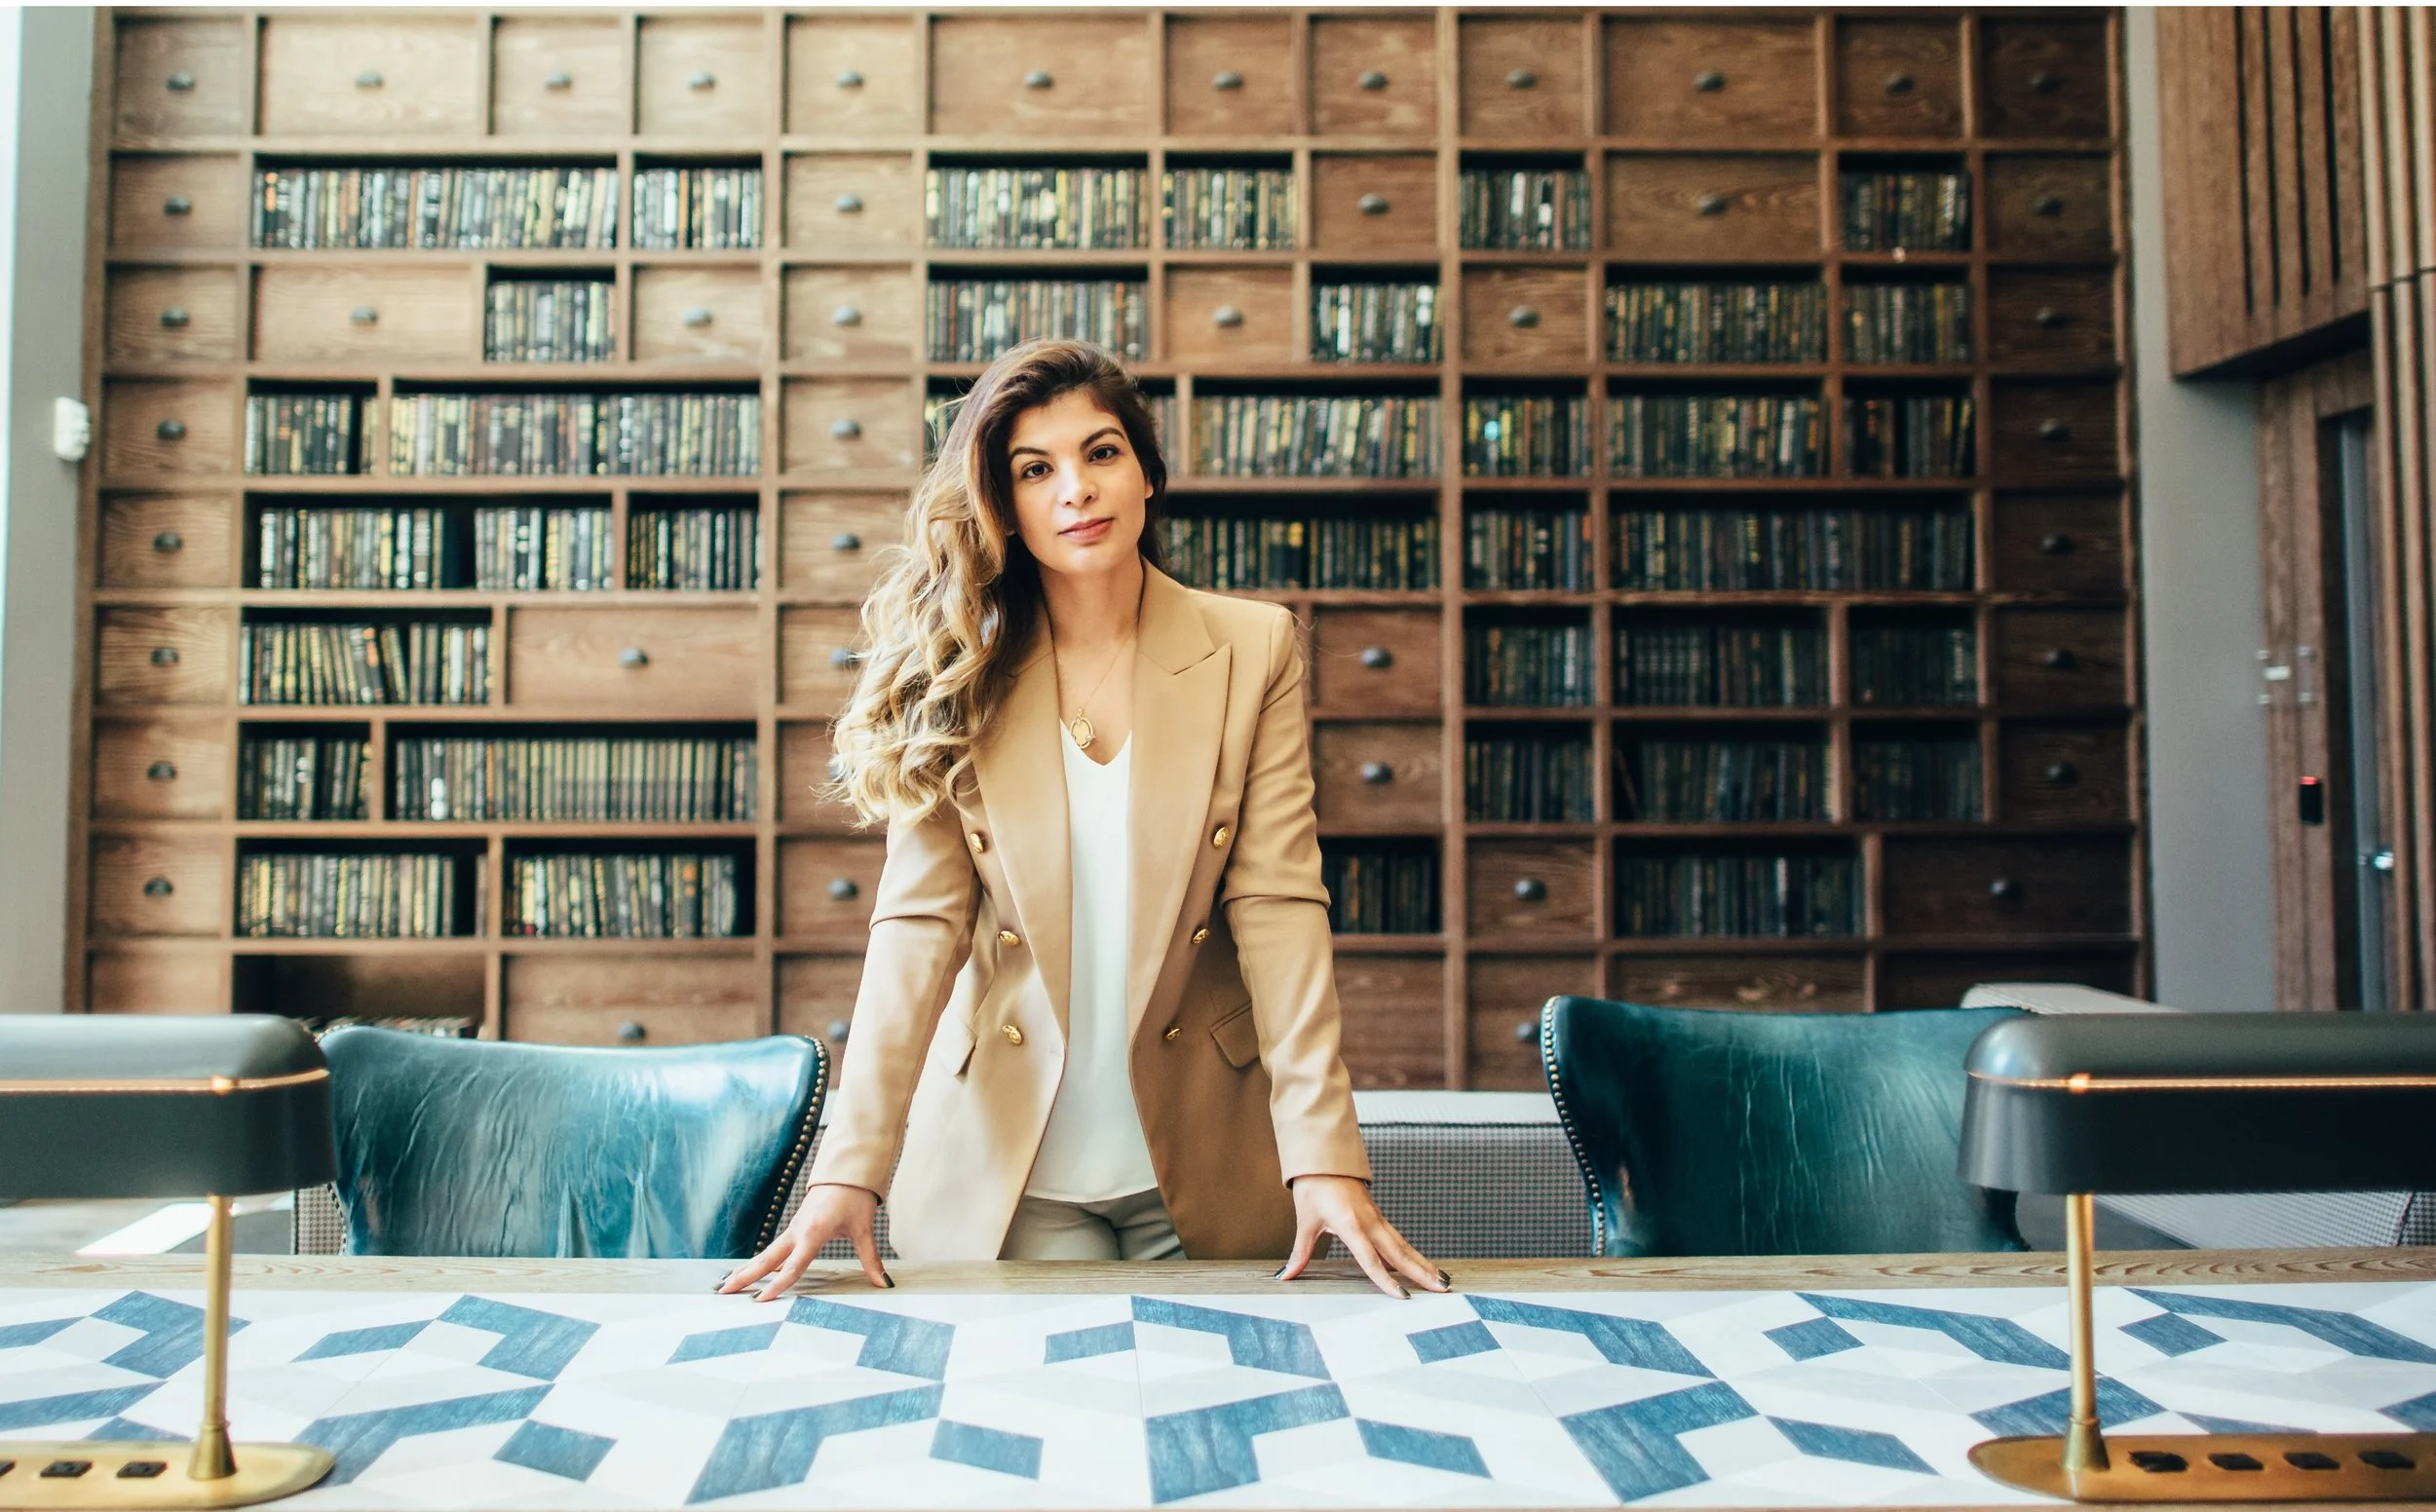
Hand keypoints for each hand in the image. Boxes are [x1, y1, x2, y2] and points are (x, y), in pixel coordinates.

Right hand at [716, 1183, 889, 1301]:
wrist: (847, 1171)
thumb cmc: (855, 1197)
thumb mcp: (864, 1228)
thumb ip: (870, 1259)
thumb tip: (884, 1283)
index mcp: (813, 1232)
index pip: (793, 1265)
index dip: (778, 1285)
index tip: (761, 1300)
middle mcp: (797, 1231)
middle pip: (767, 1258)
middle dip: (745, 1276)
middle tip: (723, 1292)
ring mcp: (793, 1229)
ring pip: (767, 1253)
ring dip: (747, 1269)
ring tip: (726, 1285)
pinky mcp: (795, 1228)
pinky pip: (774, 1248)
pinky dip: (760, 1261)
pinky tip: (751, 1272)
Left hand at [1276, 1174, 1449, 1298]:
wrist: (1323, 1159)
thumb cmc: (1314, 1187)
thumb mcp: (1306, 1221)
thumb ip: (1300, 1253)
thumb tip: (1285, 1276)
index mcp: (1351, 1225)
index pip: (1372, 1260)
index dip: (1386, 1281)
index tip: (1403, 1297)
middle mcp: (1370, 1223)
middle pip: (1399, 1253)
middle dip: (1421, 1272)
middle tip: (1442, 1289)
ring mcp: (1377, 1219)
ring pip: (1403, 1245)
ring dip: (1422, 1263)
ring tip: (1441, 1280)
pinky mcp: (1377, 1217)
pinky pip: (1397, 1238)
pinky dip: (1411, 1253)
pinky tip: (1420, 1266)